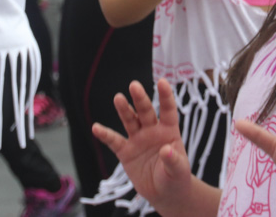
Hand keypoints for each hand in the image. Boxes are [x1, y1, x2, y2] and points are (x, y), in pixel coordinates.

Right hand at [92, 79, 194, 206]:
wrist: (164, 193)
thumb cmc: (176, 178)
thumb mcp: (179, 171)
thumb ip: (173, 160)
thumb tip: (166, 150)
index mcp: (169, 131)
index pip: (168, 110)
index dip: (165, 96)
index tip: (161, 81)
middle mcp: (152, 131)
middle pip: (145, 111)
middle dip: (140, 99)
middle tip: (134, 85)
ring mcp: (138, 139)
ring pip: (130, 121)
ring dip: (124, 110)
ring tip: (118, 98)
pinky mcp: (126, 152)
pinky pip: (114, 141)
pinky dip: (105, 135)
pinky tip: (96, 128)